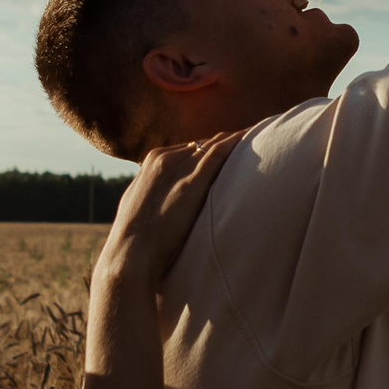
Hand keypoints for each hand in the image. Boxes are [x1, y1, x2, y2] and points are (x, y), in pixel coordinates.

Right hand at [101, 132, 242, 280]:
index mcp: (151, 163)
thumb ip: (155, 197)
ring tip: (260, 133)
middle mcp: (164, 158)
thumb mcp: (141, 209)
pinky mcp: (192, 182)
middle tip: (253, 139)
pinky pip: (218, 153)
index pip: (188, 150)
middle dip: (225, 143)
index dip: (209, 152)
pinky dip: (236, 143)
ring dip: (236, 139)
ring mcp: (178, 168)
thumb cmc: (135, 242)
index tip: (229, 153)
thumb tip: (167, 204)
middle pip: (202, 145)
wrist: (128, 255)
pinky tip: (253, 138)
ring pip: (213, 144)